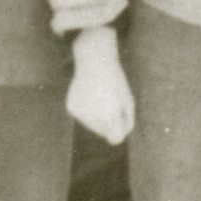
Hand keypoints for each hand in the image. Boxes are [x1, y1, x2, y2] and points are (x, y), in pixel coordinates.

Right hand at [67, 28, 134, 143]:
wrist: (95, 60)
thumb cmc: (116, 81)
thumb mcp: (129, 101)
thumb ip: (126, 123)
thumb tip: (115, 140)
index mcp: (110, 115)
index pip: (115, 138)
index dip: (120, 131)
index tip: (120, 121)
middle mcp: (93, 116)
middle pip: (103, 131)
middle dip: (108, 122)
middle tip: (110, 102)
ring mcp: (80, 113)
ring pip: (91, 124)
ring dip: (97, 115)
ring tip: (98, 96)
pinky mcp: (71, 108)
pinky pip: (82, 116)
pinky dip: (86, 108)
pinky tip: (88, 94)